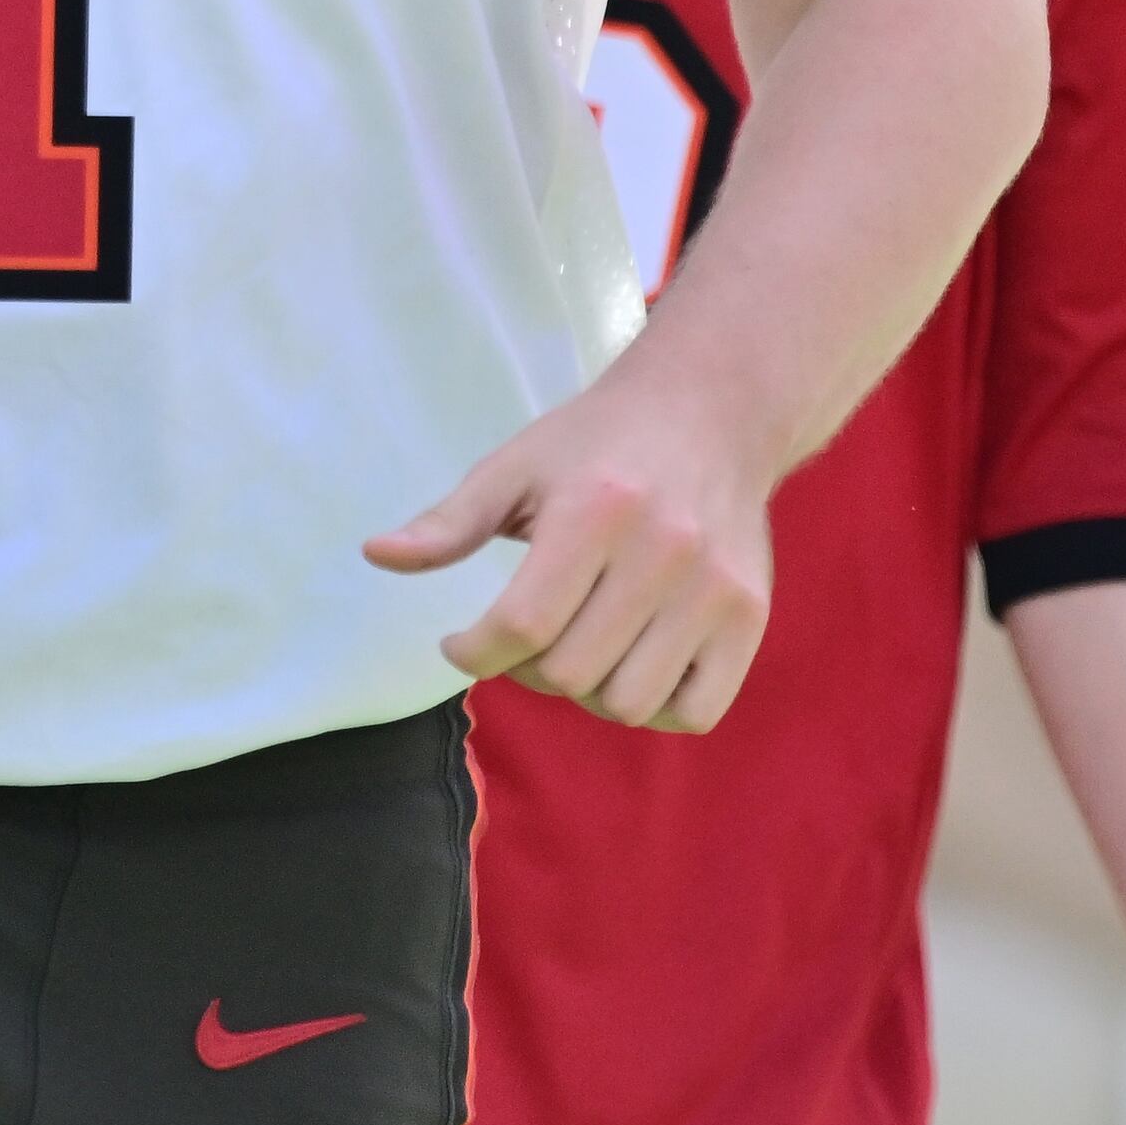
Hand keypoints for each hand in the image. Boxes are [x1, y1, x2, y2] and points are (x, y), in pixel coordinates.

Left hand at [364, 368, 773, 730]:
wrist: (712, 412)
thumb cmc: (599, 443)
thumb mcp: (515, 466)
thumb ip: (449, 521)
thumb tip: (375, 555)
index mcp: (594, 509)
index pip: (519, 625)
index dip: (471, 653)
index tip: (459, 644)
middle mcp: (663, 551)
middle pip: (568, 672)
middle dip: (526, 669)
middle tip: (524, 639)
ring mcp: (714, 589)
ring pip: (627, 703)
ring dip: (587, 692)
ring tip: (577, 648)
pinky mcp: (750, 616)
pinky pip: (693, 712)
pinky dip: (654, 707)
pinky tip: (632, 664)